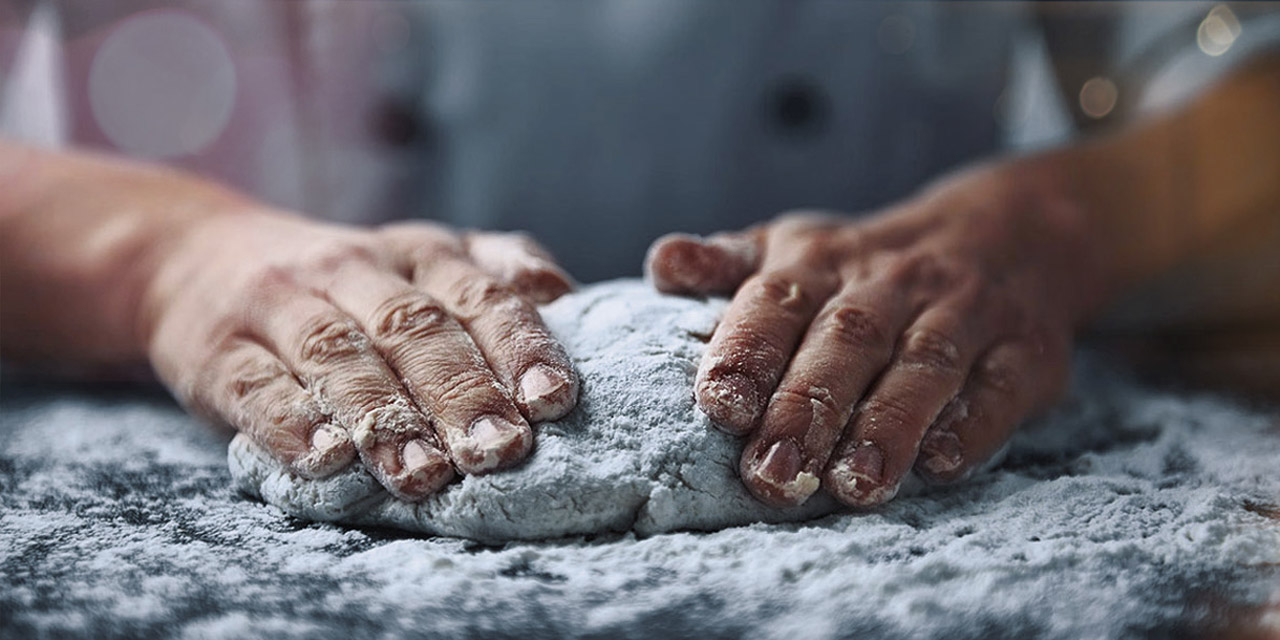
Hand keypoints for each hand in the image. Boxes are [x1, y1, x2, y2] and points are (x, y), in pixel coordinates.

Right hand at [143, 212, 577, 499]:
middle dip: (461, 393)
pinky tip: (325, 462)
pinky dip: (292, 423)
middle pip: (413, 329)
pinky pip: (256, 385)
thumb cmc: (346, 281)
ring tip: (423, 473)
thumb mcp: (421, 258)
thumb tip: (563, 295)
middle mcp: (354, 269)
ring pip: (338, 355)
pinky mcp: (218, 350)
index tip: (554, 400)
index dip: (518, 345)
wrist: (194, 257)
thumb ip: (493, 271)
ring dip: (384, 417)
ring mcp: (282, 305)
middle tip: (500, 451)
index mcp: (419, 254)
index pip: (477, 294)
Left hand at [646, 167, 1101, 507]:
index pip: (776, 299)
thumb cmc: (866, 266)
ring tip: (853, 486)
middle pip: (846, 341)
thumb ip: (726, 265)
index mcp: (819, 261)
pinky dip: (972, 424)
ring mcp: (963, 313)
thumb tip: (663, 265)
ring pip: (925, 366)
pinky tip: (940, 464)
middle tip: (771, 475)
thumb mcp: (794, 249)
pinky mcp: (1025, 351)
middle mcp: (890, 283)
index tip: (719, 405)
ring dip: (888, 426)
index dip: (747, 350)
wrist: (1007, 233)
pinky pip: (1001, 386)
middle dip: (807, 408)